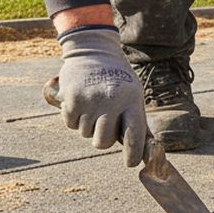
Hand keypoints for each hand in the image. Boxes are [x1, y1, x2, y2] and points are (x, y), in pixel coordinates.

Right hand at [58, 27, 146, 166]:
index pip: (135, 135)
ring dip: (87, 124)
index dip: (133, 154)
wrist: (92, 49)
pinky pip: (70, 124)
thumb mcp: (132, 92)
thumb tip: (143, 150)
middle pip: (102, 142)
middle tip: (102, 125)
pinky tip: (80, 101)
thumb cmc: (116, 76)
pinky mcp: (72, 98)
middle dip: (101, 139)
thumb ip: (134, 118)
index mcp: (132, 100)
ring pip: (84, 133)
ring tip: (93, 104)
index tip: (131, 163)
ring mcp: (91, 100)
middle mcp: (112, 101)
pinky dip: (73, 117)